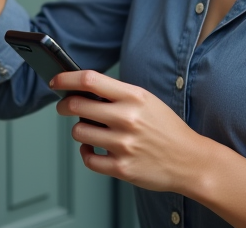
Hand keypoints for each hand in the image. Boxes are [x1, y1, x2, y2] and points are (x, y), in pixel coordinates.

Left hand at [51, 70, 213, 195]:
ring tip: (91, 130)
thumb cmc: (166, 129)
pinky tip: (94, 148)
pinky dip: (86, 152)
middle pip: (77, 105)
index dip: (67, 78)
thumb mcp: (147, 102)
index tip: (55, 80)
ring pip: (79, 132)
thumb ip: (117, 95)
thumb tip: (81, 90)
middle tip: (65, 106)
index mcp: (135, 97)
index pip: (90, 80)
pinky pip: (87, 158)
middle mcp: (128, 118)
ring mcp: (124, 145)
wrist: (190, 161)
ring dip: (80, 130)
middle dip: (64, 105)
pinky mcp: (121, 168)